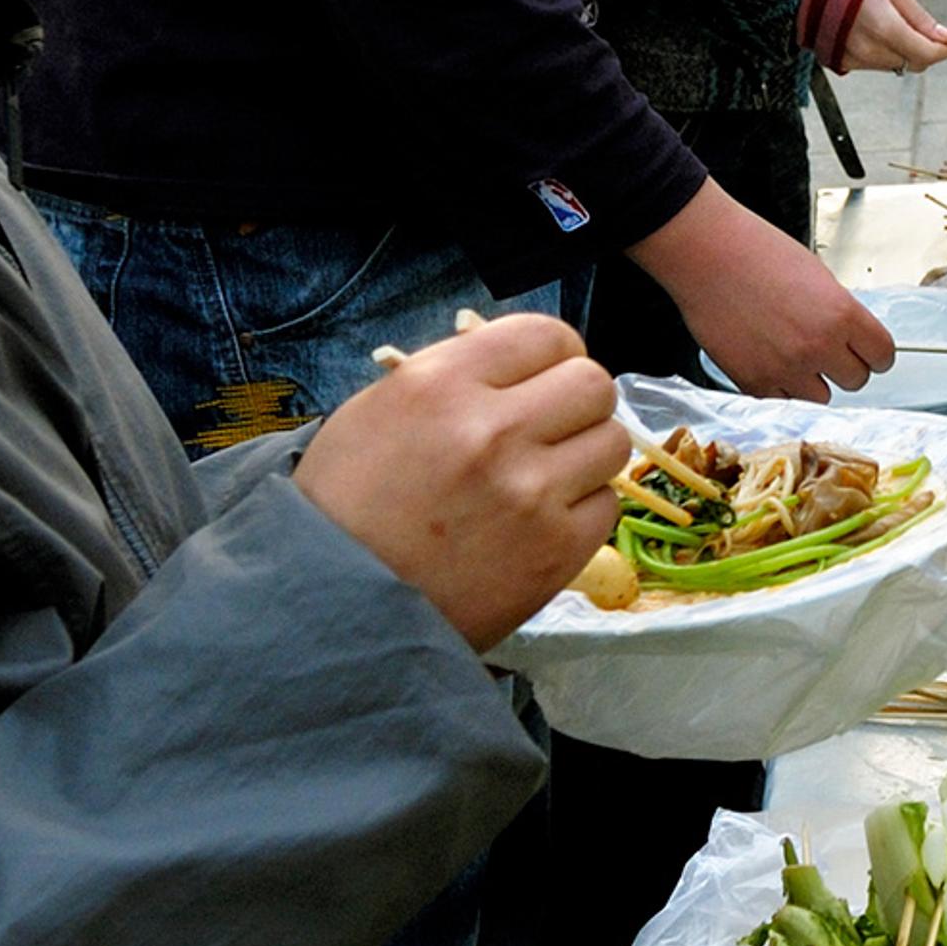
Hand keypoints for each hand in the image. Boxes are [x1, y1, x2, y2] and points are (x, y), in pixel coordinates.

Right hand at [297, 312, 625, 648]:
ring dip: (585, 456)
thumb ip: (454, 377)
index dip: (551, 355)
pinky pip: (606, 505)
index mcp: (441, 385)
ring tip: (544, 479)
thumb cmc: (344, 509)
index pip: (545, 335)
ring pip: (612, 441)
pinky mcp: (555, 550)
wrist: (335, 610)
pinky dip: (582, 511)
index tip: (543, 377)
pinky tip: (540, 524)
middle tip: (550, 429)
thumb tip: (516, 363)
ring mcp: (531, 493)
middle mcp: (493, 431)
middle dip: (575, 402)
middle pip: (592, 383)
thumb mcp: (377, 413)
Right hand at [623, 181, 895, 399]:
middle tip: (828, 349)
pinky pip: (783, 399)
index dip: (875, 353)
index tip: (869, 352)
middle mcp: (817, 347)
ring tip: (792, 351)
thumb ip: (839, 312)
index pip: (883, 356)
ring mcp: (784, 369)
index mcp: (841, 315)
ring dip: (813, 379)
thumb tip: (851, 337)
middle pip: (856, 381)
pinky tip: (768, 355)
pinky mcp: (753, 383)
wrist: (706, 255)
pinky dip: (780, 384)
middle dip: (845, 366)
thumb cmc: (757, 252)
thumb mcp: (818, 276)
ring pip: (821, 396)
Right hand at [840, 0, 946, 73]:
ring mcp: (855, 59)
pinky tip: (873, 32)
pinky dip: (884, 53)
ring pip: (897, 66)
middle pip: (914, 63)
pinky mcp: (844, 64)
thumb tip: (946, 37)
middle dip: (925, 48)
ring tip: (889, 22)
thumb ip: (920, 17)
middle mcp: (869, 49)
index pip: (926, 54)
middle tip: (920, 26)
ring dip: (904, 50)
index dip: (945, 50)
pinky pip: (877, 65)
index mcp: (885, 27)